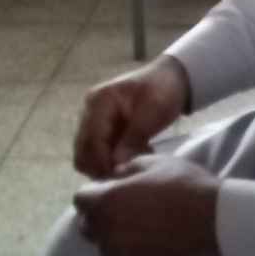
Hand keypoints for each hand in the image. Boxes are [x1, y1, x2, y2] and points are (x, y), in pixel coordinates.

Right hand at [73, 54, 190, 178]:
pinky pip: (99, 152)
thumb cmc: (163, 90)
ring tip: (134, 162)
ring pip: (88, 155)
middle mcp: (89, 111)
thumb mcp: (153, 112)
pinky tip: (134, 157)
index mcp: (99, 101)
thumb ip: (134, 138)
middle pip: (82, 150)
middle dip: (102, 166)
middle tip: (128, 172)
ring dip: (107, 165)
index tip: (120, 176)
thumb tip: (115, 164)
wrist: (172, 78)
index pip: (92, 140)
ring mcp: (93, 120)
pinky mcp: (102, 129)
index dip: (103, 162)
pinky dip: (112, 160)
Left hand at [73, 155, 220, 255]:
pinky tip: (155, 244)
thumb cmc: (185, 186)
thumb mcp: (158, 162)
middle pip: (88, 226)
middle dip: (100, 216)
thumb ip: (128, 167)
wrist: (215, 223)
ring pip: (105, 247)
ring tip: (144, 229)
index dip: (95, 192)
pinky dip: (132, 255)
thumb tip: (116, 175)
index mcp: (106, 202)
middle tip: (128, 208)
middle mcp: (106, 233)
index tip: (113, 190)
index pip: (80, 198)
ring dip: (116, 237)